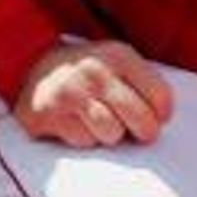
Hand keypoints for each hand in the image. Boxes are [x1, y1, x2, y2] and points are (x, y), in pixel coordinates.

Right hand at [12, 40, 175, 149]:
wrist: (33, 66)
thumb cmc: (87, 72)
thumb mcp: (116, 63)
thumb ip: (141, 84)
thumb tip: (162, 119)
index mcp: (119, 56)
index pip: (160, 95)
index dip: (163, 115)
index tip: (158, 119)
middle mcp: (96, 71)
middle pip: (140, 118)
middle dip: (144, 132)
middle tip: (138, 133)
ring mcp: (71, 92)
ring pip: (112, 133)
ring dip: (109, 134)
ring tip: (100, 122)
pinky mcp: (49, 113)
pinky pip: (83, 140)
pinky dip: (84, 138)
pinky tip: (76, 123)